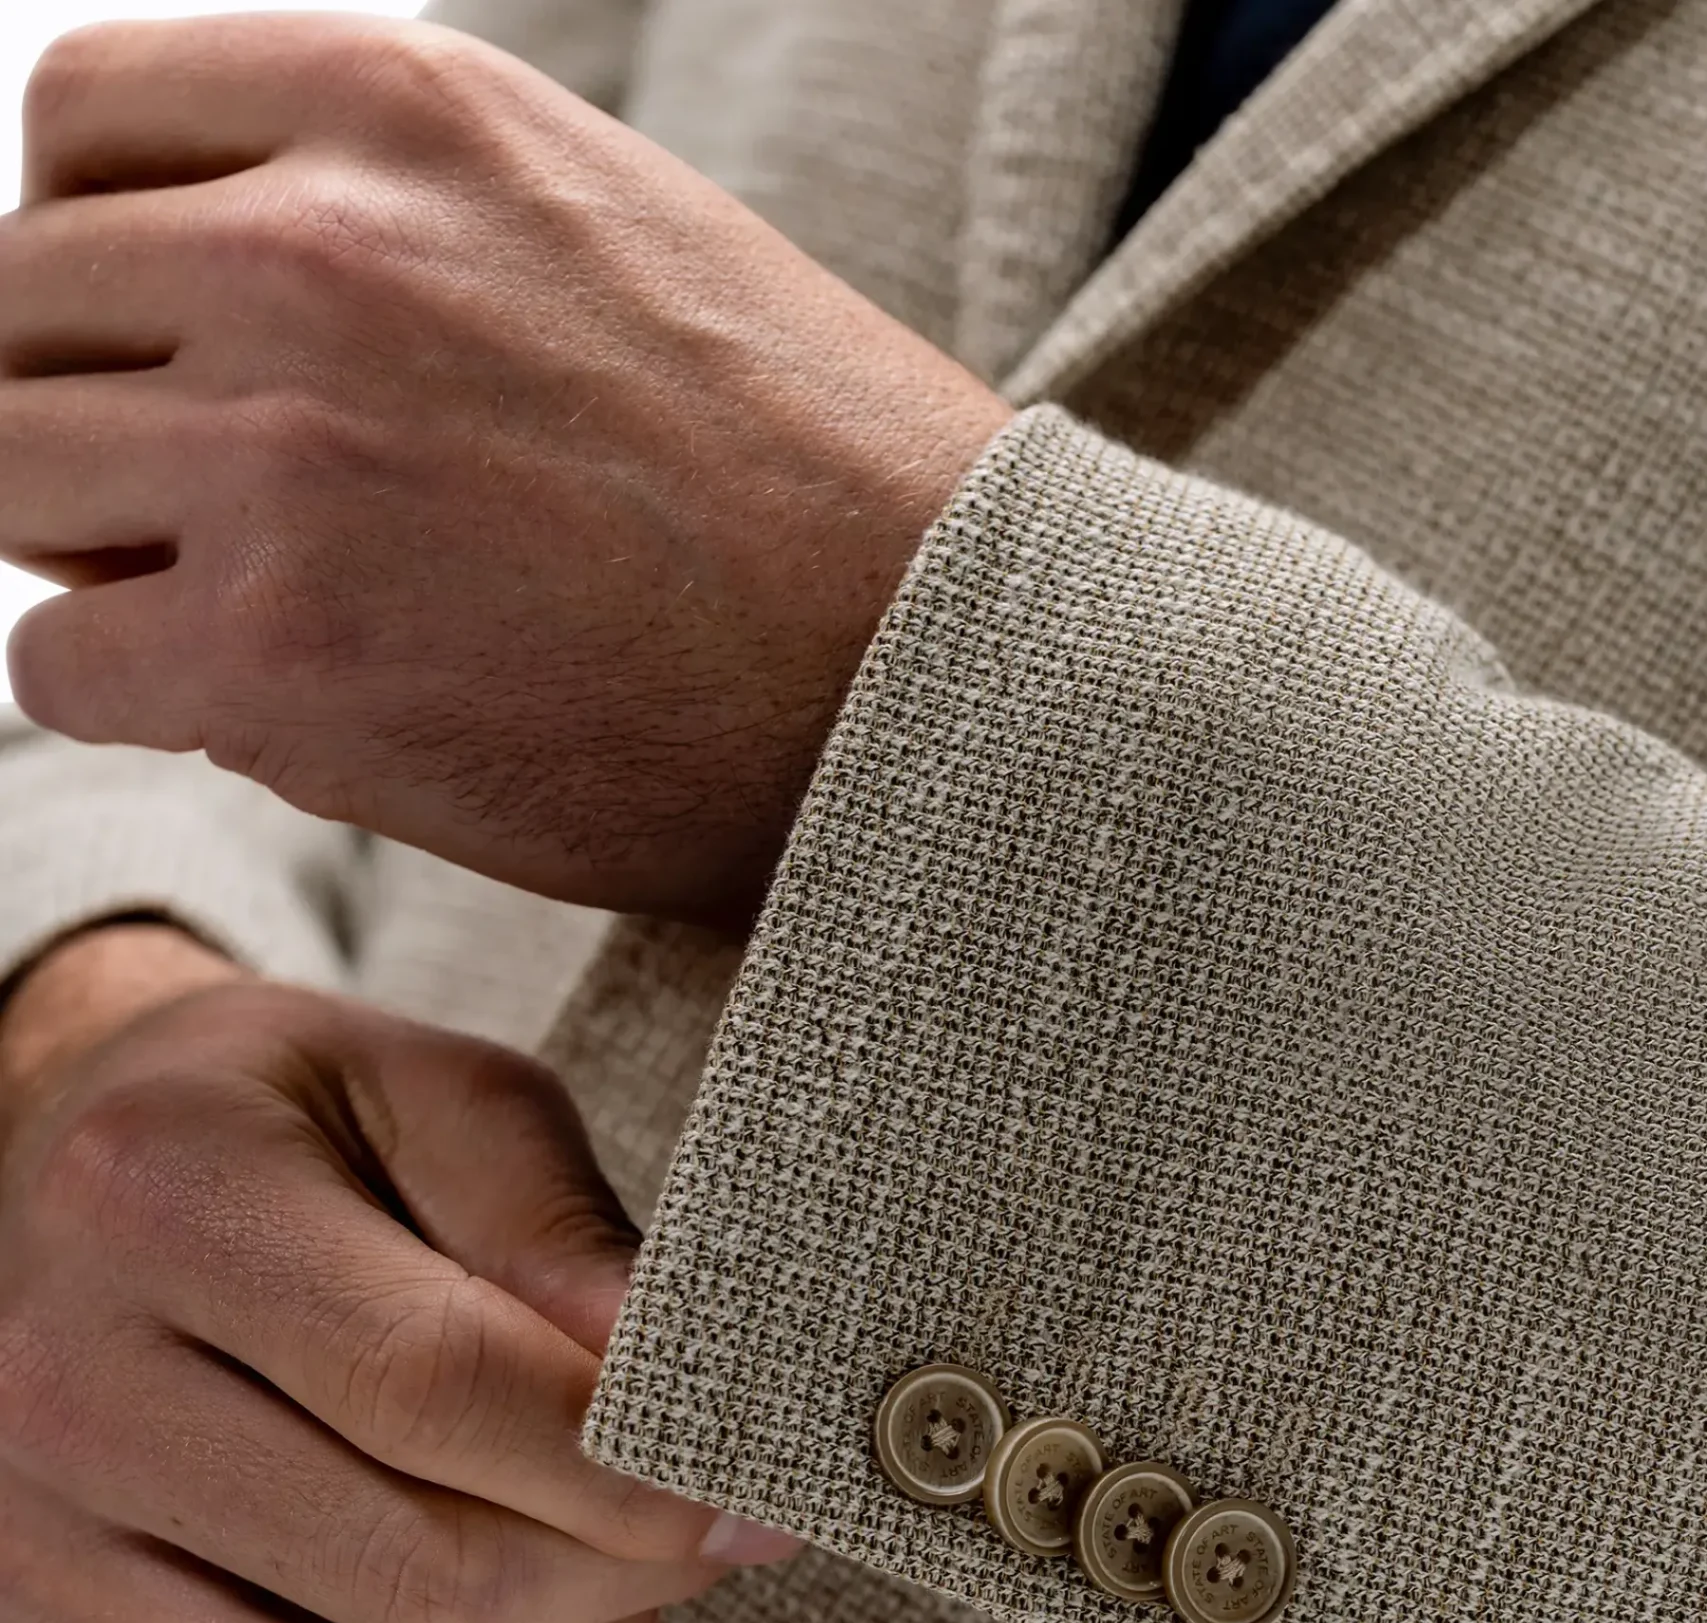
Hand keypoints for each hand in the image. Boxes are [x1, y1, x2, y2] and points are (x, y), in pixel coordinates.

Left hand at [0, 14, 1010, 921]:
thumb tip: (196, 282)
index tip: (167, 351)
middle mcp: (319, 246)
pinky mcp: (282, 650)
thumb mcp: (596, 224)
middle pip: (19, 304)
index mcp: (402, 107)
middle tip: (210, 514)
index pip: (77, 120)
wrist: (929, 673)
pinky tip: (278, 704)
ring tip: (256, 609)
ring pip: (12, 473)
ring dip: (103, 553)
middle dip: (89, 415)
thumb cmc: (797, 480)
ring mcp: (285, 449)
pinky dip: (134, 693)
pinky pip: (61, 660)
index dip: (94, 251)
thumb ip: (390, 210)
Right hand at [0, 923, 795, 1622]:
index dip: (633, 1461)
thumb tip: (671, 1371)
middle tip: (705, 1528)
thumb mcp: (422, 1088)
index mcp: (160, 1202)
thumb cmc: (277, 1133)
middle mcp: (60, 1393)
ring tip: (609, 1589)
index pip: (436, 1386)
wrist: (53, 1190)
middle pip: (419, 1578)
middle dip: (621, 1575)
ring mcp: (37, 1556)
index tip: (750, 1482)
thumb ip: (549, 1216)